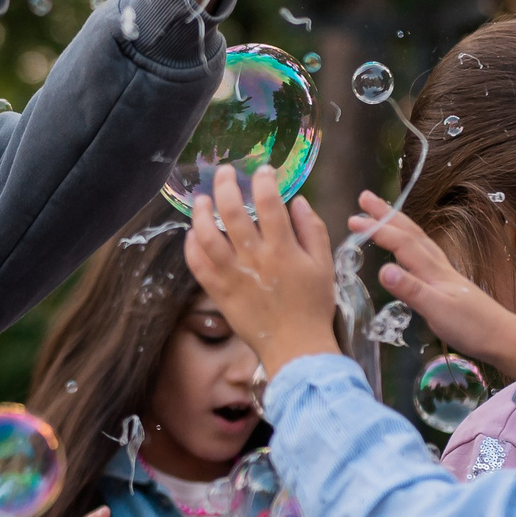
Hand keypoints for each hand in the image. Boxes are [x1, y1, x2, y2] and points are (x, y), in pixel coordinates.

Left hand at [181, 164, 341, 374]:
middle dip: (225, 185)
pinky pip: (198, 266)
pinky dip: (192, 247)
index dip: (263, 180)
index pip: (269, 202)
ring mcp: (233, 276)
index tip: (262, 170)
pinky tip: (192, 234)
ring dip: (200, 214)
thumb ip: (312, 229)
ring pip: (207, 237)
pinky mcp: (220, 293)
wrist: (296, 346)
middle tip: (223, 172)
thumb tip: (298, 201)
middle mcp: (254, 258)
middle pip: (232, 212)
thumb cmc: (314, 304)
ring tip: (200, 199)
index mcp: (283, 248)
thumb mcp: (324, 264)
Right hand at [352, 190, 515, 376]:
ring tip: (382, 213)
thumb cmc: (472, 327)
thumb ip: (410, 290)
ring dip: (398, 224)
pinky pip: (422, 253)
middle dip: (387, 214)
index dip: (378, 230)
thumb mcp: (437, 310)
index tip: (354, 219)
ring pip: (417, 240)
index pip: (402, 243)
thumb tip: (383, 270)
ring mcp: (443, 273)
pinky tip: (406, 248)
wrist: (503, 337)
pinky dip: (409, 241)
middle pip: (410, 232)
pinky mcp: (446, 283)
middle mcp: (438, 266)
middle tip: (365, 197)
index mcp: (433, 271)